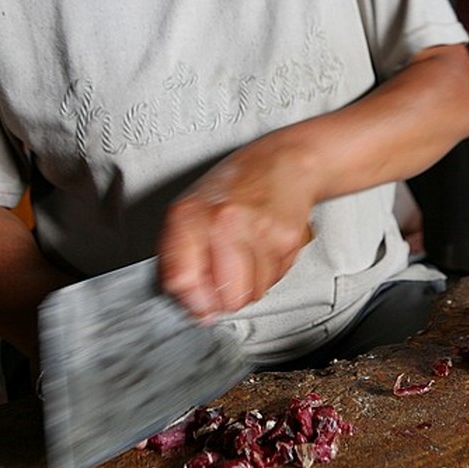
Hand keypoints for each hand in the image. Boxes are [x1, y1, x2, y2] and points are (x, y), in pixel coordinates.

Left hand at [156, 144, 314, 321]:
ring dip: (250, 284)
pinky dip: (271, 271)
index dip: (192, 301)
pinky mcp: (288, 240)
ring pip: (253, 295)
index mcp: (189, 214)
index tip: (198, 304)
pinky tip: (265, 246)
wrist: (284, 163)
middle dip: (226, 297)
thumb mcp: (191, 210)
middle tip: (226, 277)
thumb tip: (191, 304)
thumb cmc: (236, 185)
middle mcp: (223, 222)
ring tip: (248, 254)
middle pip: (225, 298)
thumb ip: (181, 257)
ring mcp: (258, 232)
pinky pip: (275, 280)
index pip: (182, 280)